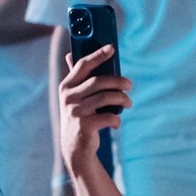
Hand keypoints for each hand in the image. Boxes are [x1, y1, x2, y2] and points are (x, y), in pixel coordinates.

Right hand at [57, 43, 129, 164]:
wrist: (74, 147)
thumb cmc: (78, 116)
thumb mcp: (73, 97)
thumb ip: (75, 77)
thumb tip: (69, 54)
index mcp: (66, 86)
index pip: (83, 65)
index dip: (98, 55)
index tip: (111, 48)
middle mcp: (68, 97)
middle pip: (98, 82)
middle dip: (118, 81)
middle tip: (130, 85)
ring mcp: (75, 112)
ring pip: (106, 98)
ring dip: (122, 99)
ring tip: (128, 103)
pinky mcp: (84, 126)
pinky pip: (108, 117)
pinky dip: (117, 119)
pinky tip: (117, 122)